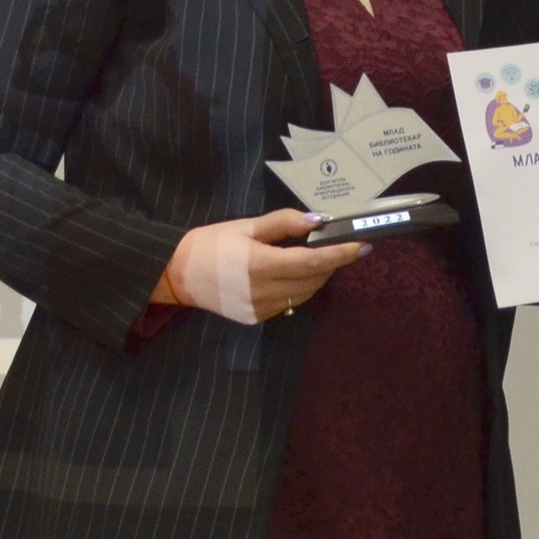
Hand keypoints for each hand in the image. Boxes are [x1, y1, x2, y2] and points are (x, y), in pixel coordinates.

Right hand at [161, 209, 363, 323]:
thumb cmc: (210, 243)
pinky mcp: (256, 319)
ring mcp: (260, 309)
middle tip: (340, 245)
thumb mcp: (246, 226)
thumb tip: (318, 220)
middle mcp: (263, 291)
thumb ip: (283, 223)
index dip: (341, 254)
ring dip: (317, 275)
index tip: (363, 246)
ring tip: (316, 257)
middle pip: (313, 279)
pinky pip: (289, 302)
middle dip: (331, 262)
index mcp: (260, 264)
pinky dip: (298, 287)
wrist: (176, 274)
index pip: (312, 261)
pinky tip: (290, 273)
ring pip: (304, 293)